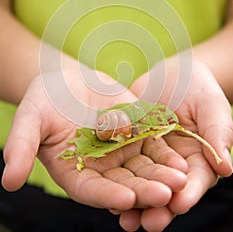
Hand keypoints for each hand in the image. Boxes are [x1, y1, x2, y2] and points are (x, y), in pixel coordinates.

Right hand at [1, 66, 186, 226]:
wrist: (67, 81)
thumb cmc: (44, 101)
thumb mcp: (30, 119)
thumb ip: (21, 148)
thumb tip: (8, 182)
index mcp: (74, 171)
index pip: (91, 189)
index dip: (107, 194)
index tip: (124, 199)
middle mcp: (101, 167)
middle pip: (124, 183)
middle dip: (145, 189)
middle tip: (166, 194)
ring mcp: (121, 151)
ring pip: (144, 168)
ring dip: (162, 175)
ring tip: (180, 178)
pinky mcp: (136, 133)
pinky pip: (153, 145)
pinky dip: (166, 153)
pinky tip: (181, 158)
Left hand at [127, 58, 232, 230]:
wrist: (171, 73)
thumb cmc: (197, 87)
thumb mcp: (210, 105)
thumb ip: (217, 132)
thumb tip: (226, 168)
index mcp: (197, 157)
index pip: (195, 179)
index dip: (189, 192)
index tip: (179, 204)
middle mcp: (173, 163)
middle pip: (167, 189)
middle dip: (159, 207)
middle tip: (149, 223)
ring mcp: (150, 156)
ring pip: (143, 183)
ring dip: (135, 202)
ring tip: (124, 219)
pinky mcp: (130, 146)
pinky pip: (123, 164)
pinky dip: (116, 180)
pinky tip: (107, 194)